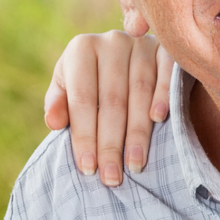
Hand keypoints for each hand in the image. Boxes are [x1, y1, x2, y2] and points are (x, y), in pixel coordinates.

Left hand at [45, 31, 175, 186]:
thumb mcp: (69, 87)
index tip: (88, 169)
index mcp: (81, 48)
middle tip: (111, 177)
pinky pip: (167, 74)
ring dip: (137, 132)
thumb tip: (53, 122)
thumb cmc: (93, 80)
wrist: (129, 56)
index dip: (84, 136)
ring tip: (134, 165)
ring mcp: (141, 43)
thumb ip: (59, 104)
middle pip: (111, 101)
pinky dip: (163, 96)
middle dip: (110, 143)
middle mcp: (111, 41)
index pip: (82, 99)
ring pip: (139, 93)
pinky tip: (158, 120)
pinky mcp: (166, 48)